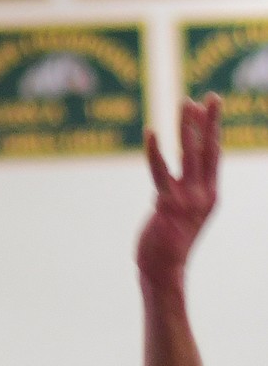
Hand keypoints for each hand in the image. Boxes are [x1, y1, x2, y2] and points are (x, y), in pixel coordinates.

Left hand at [136, 93, 220, 283]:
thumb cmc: (169, 242)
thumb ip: (181, 193)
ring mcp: (187, 199)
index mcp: (210, 194)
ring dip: (186, 127)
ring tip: (184, 103)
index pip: (214, 155)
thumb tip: (168, 179)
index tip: (212, 105)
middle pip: (208, 149)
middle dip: (208, 121)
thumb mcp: (183, 214)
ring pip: (188, 155)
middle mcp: (204, 194)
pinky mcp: (167, 204)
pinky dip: (155, 151)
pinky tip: (151, 132)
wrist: (164, 269)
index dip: (213, 129)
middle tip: (208, 96)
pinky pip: (160, 171)